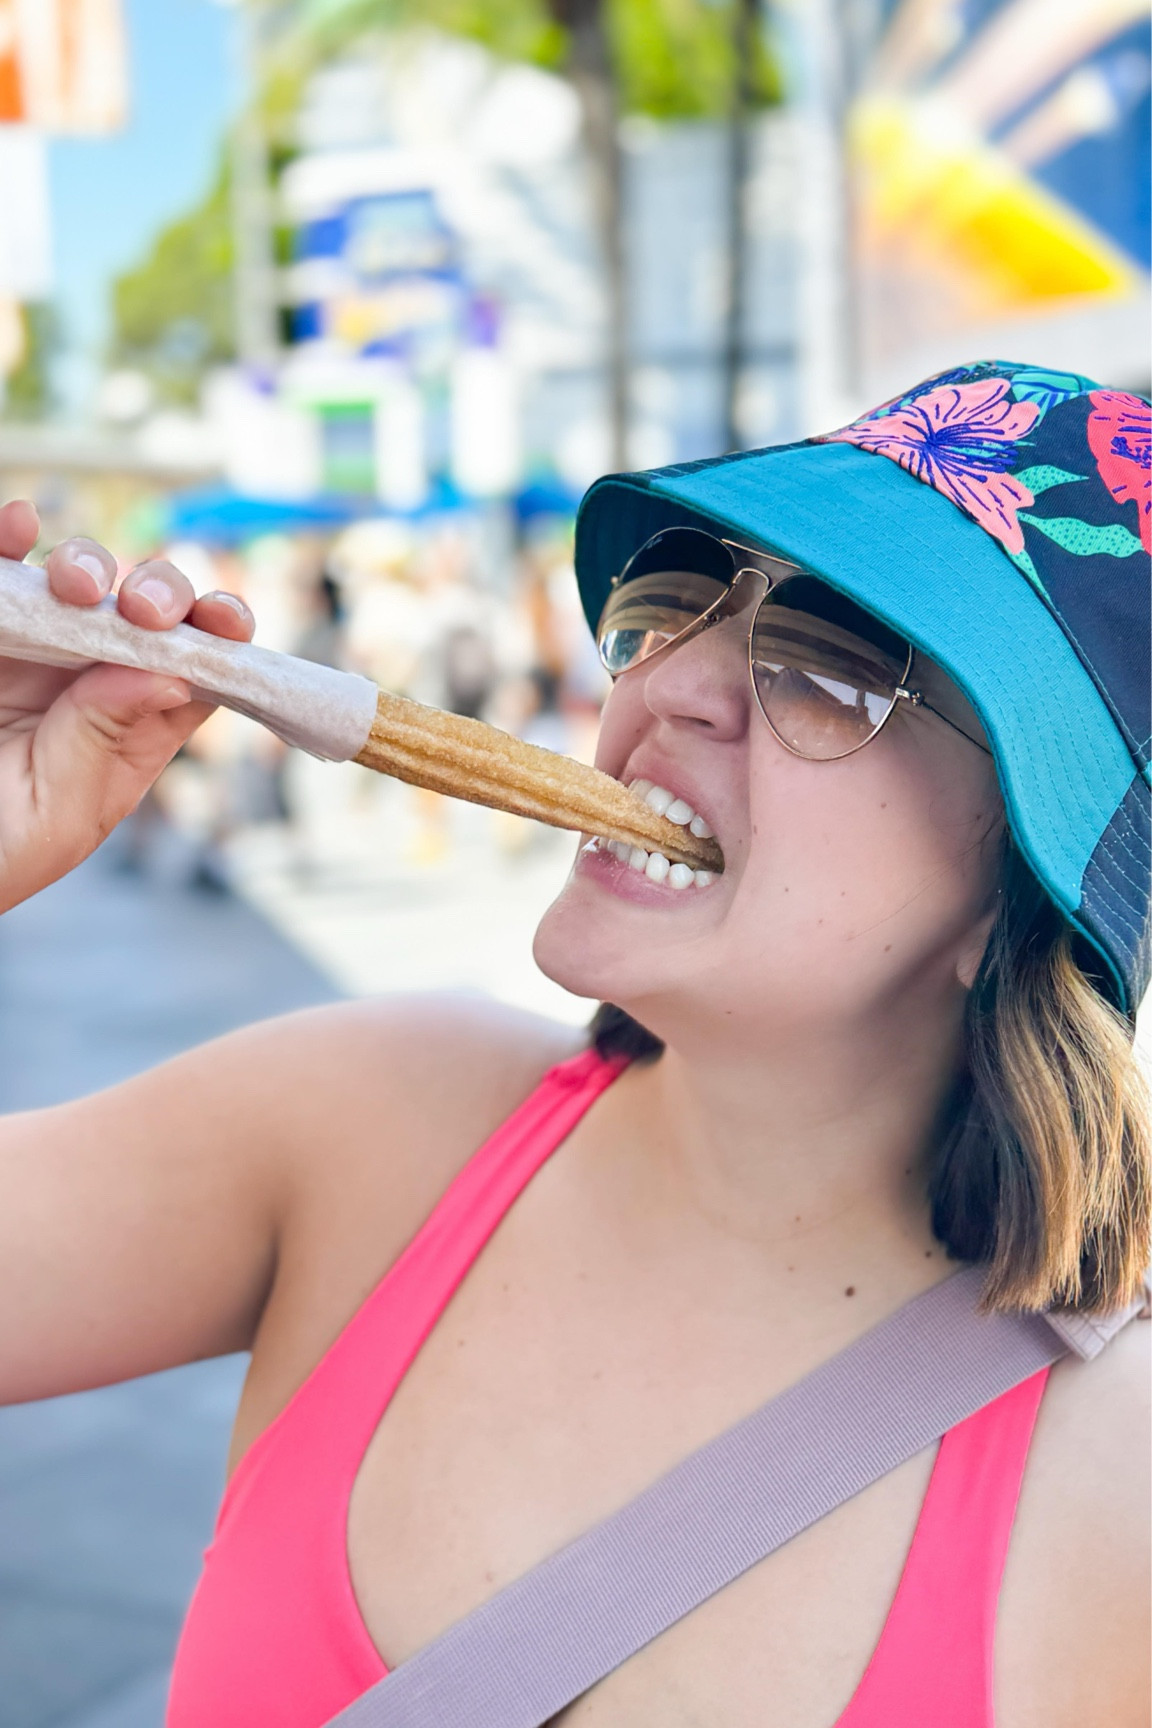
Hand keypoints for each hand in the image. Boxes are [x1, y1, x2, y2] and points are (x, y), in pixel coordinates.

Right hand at [0, 500, 255, 912]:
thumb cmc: (3, 849)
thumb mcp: (60, 814)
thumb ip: (106, 741)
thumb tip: (169, 674)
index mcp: (139, 724)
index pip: (200, 663)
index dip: (220, 631)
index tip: (222, 621)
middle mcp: (96, 673)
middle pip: (149, 608)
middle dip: (159, 591)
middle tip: (145, 608)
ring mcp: (39, 642)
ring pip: (79, 576)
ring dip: (86, 563)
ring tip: (75, 583)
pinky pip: (1, 568)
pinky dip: (9, 537)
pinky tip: (17, 525)